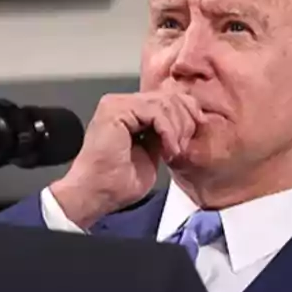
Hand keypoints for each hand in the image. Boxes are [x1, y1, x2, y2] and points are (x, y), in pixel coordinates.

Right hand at [49, 91, 206, 228]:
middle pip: (168, 96)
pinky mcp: (116, 110)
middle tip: (182, 146)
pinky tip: (167, 149)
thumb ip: (163, 135)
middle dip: (185, 121)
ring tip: (173, 151)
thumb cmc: (116, 183)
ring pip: (164, 102)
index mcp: (129, 112)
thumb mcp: (152, 154)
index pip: (166, 98)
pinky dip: (167, 131)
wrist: (96, 194)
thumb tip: (183, 124)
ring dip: (177, 129)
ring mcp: (116, 104)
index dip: (187, 111)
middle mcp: (121, 103)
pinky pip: (155, 111)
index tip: (195, 132)